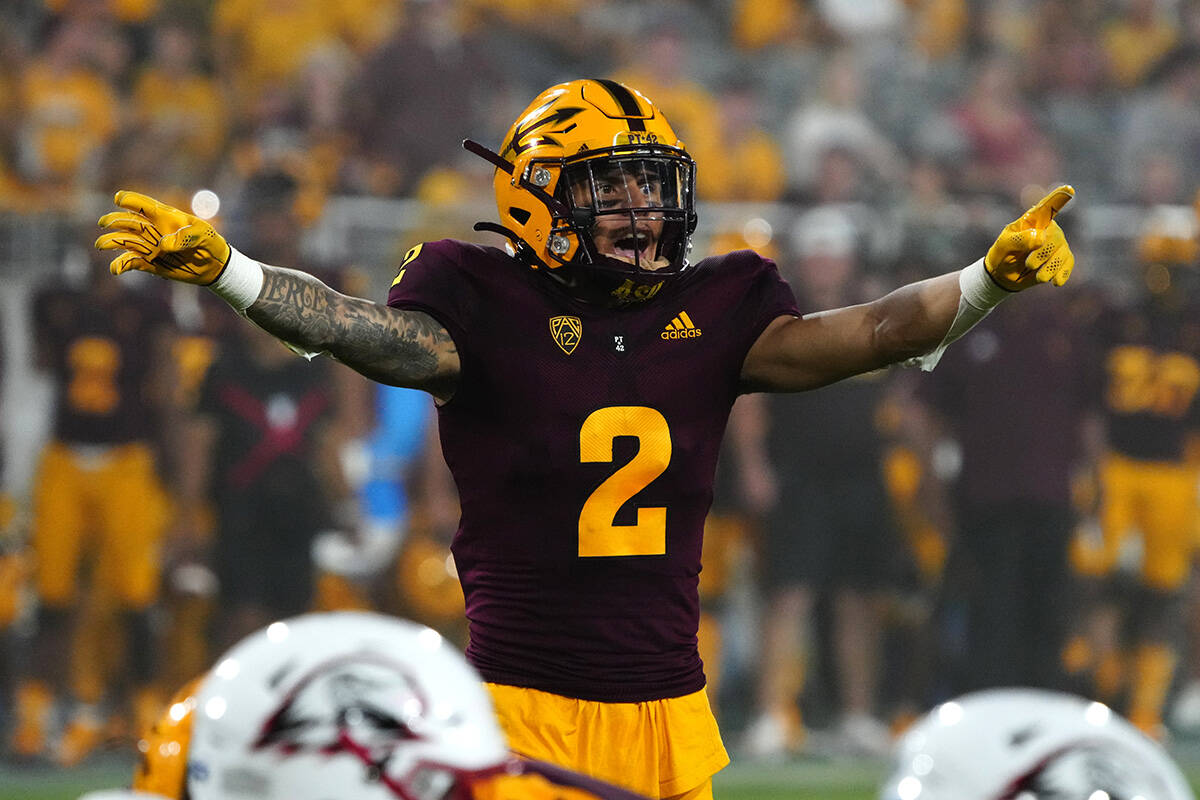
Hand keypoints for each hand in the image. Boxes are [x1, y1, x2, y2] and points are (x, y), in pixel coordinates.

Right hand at [95, 191, 230, 284]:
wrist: (215, 266)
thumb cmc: (210, 243)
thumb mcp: (204, 235)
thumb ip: (185, 236)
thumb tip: (163, 245)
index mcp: (165, 217)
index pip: (144, 205)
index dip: (130, 200)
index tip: (118, 199)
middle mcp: (153, 230)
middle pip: (128, 222)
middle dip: (114, 221)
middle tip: (104, 223)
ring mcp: (150, 247)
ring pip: (125, 241)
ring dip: (112, 242)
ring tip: (101, 245)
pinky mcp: (151, 264)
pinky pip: (132, 263)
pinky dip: (122, 265)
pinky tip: (115, 269)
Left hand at [985, 184, 1075, 289]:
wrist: (1004, 275)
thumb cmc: (1002, 253)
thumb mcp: (1004, 245)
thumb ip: (1020, 239)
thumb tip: (1040, 238)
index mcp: (1034, 220)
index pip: (1048, 206)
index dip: (1059, 198)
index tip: (1069, 189)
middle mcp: (1049, 229)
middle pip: (1055, 238)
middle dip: (1043, 253)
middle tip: (1029, 265)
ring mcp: (1057, 243)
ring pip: (1063, 253)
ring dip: (1050, 267)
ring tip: (1038, 277)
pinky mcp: (1061, 259)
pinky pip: (1068, 263)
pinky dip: (1062, 273)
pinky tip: (1056, 282)